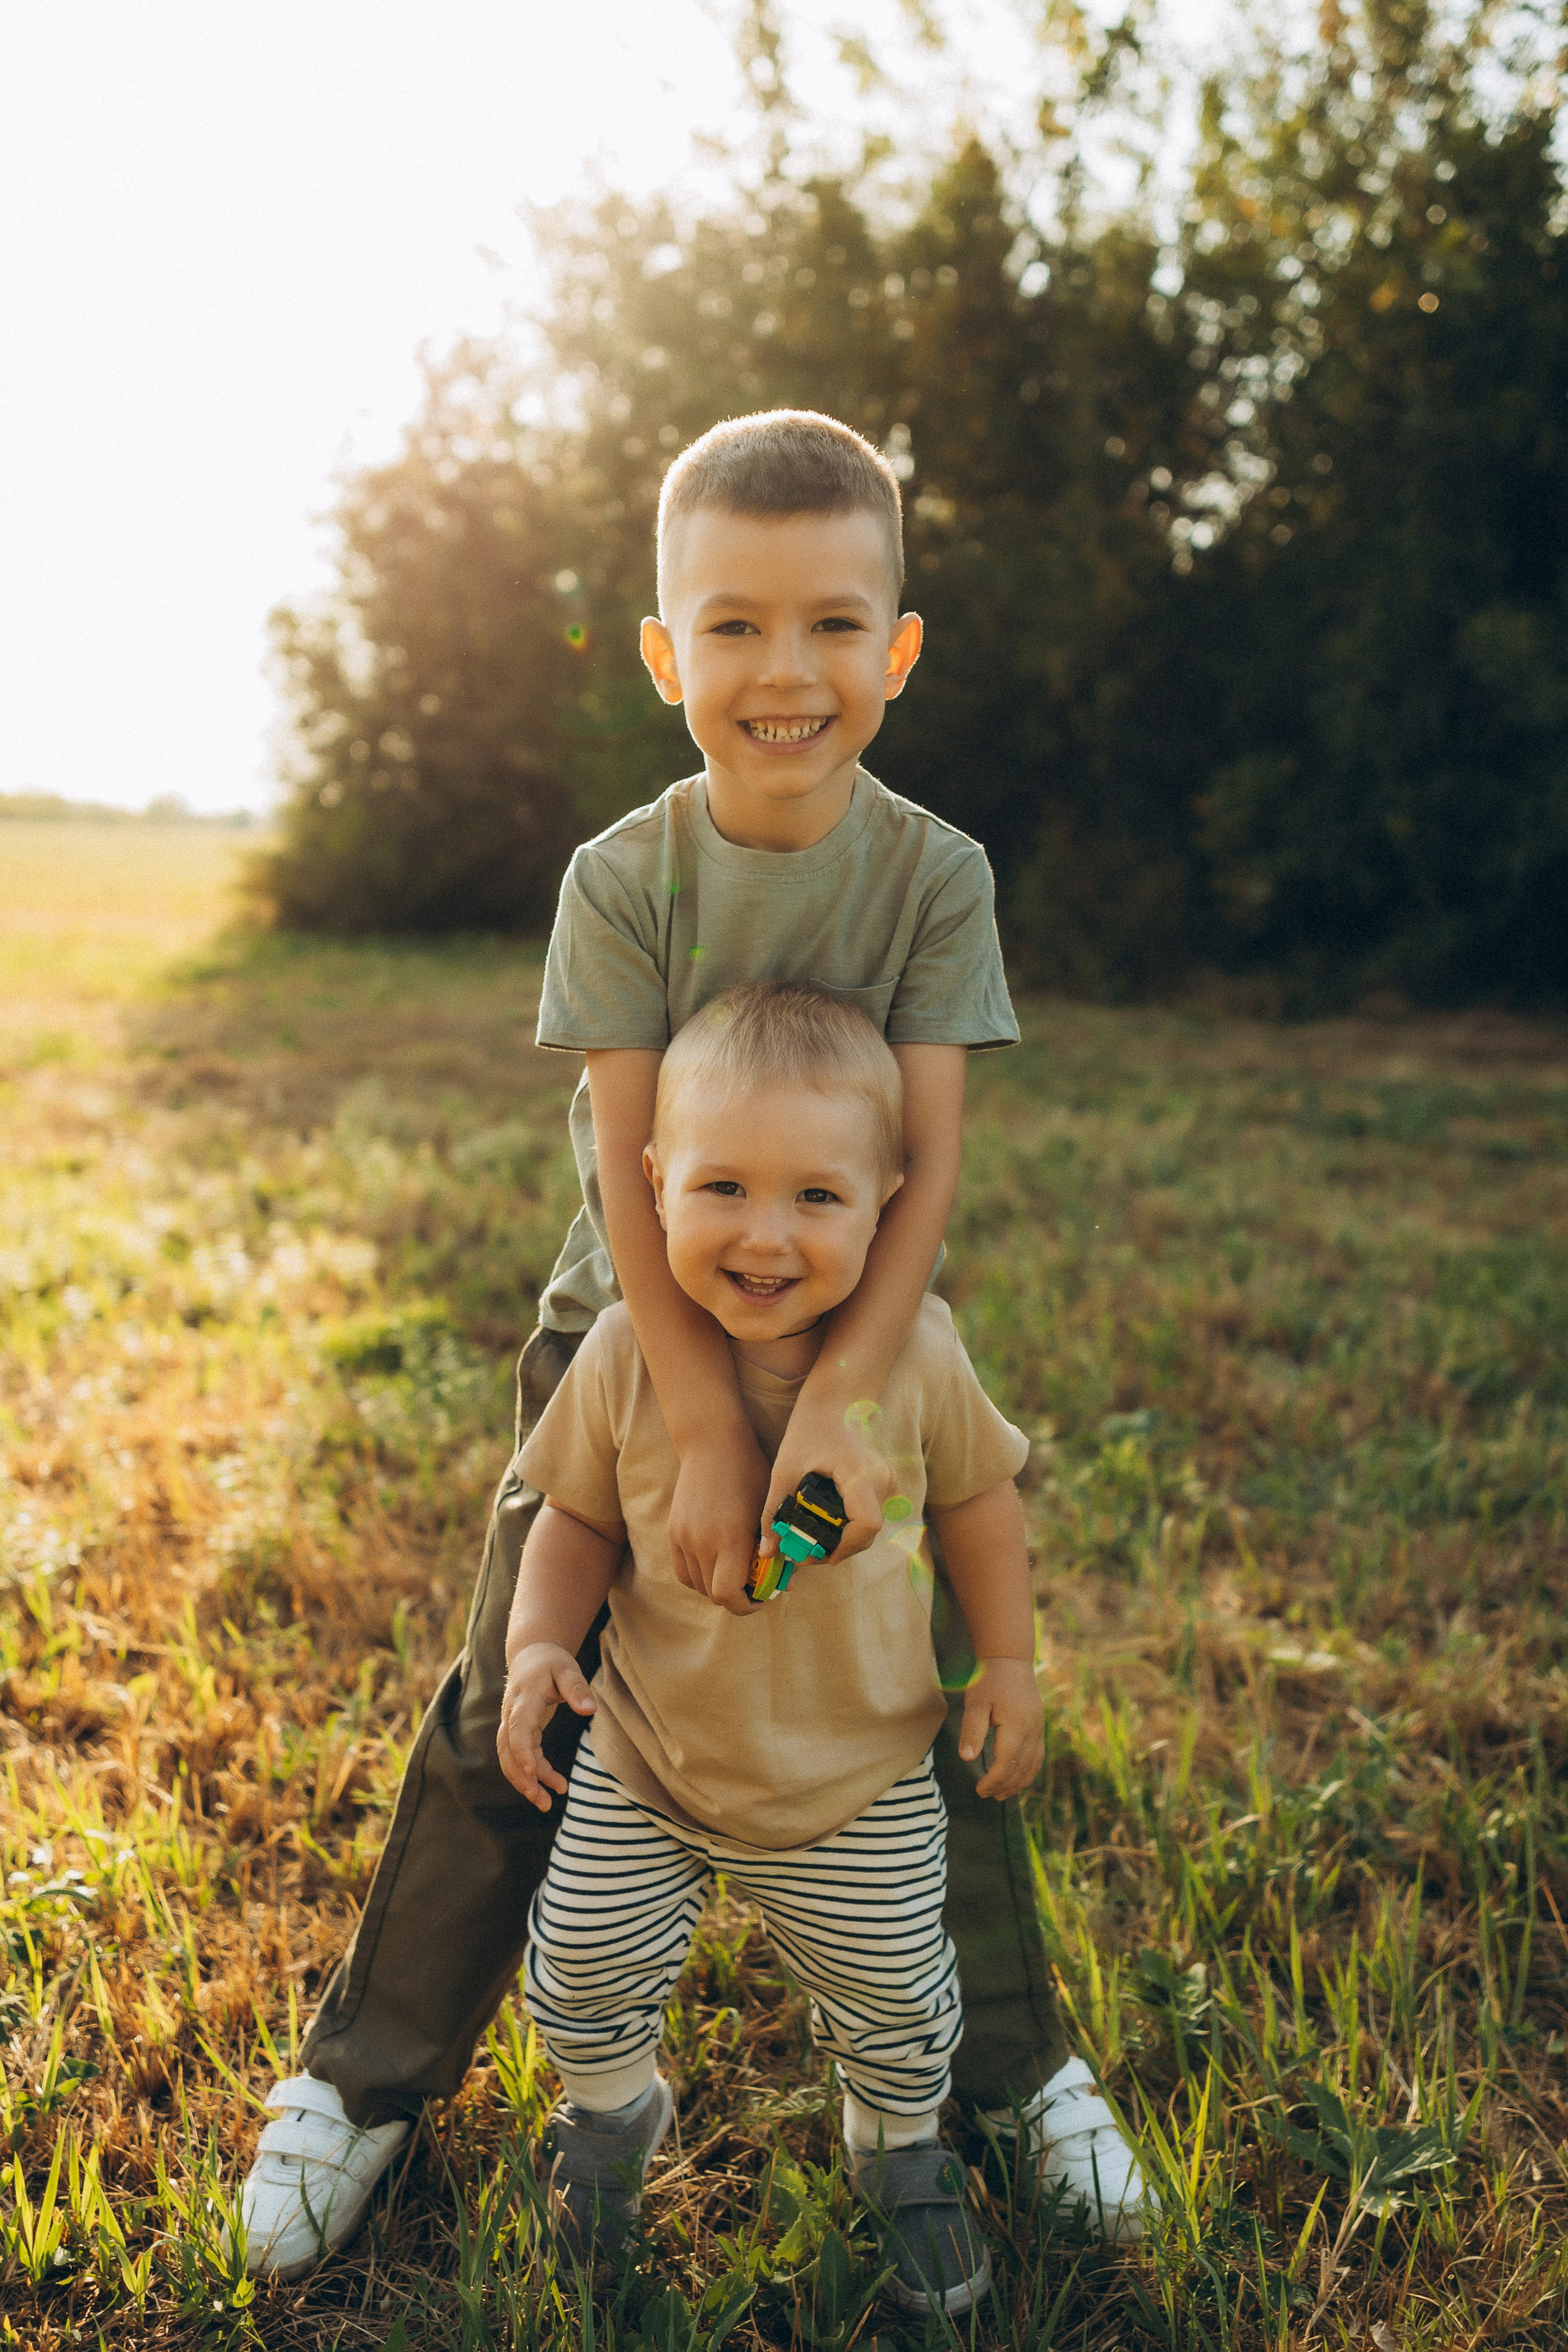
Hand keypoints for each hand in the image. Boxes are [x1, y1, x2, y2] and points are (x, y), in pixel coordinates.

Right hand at [497, 1644, 594, 1810]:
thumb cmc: (551, 1662)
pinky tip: (551, 1785)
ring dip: (524, 1782)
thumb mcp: (567, 1668)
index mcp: (524, 1698)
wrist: (530, 1656)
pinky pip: (519, 1757)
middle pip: (508, 1750)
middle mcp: (512, 1714)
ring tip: (546, 1804)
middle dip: (522, 1777)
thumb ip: (577, 1688)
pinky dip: (532, 1774)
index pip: (518, 1727)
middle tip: (542, 1800)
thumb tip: (590, 1710)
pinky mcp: (518, 1732)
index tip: (534, 1770)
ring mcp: (511, 1724)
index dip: (523, 1750)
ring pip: (509, 1759)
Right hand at [668, 1433, 769, 1616]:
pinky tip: (715, 1565)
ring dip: (716, 1587)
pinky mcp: (673, 1531)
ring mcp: (683, 1537)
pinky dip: (699, 1576)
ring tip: (735, 1574)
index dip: (746, 1606)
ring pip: (696, 1585)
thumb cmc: (749, 1472)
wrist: (711, 1443)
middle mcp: (702, 1542)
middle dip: (736, 1597)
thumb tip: (786, 1584)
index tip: (761, 1598)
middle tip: (754, 1587)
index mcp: (729, 1539)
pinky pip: (682, 1570)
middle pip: (712, 1594)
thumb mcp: (769, 1509)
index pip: (728, 1595)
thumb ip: (775, 1548)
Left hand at [761, 1397, 891, 1569]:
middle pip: (867, 1534)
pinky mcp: (885, 1485)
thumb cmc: (810, 1428)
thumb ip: (774, 1512)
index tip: (812, 1555)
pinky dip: (848, 1527)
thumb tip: (766, 1552)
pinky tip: (824, 1524)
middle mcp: (883, 1481)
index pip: (865, 1525)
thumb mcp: (785, 1470)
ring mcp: (888, 1483)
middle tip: (804, 1552)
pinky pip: (869, 1517)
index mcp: (861, 1474)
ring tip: (810, 1538)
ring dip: (842, 1540)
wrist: (835, 1401)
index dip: (842, 1548)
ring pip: (869, 1529)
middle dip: (837, 1550)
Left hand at [958, 1658, 1044, 1799]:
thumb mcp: (975, 1703)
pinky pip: (1037, 1756)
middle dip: (1004, 1785)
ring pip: (1032, 1764)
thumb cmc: (989, 1681)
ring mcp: (1038, 1729)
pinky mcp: (1038, 1726)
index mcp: (1016, 1726)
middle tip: (986, 1795)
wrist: (1010, 1660)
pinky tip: (1017, 1777)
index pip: (1006, 1762)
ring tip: (1001, 1795)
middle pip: (1020, 1767)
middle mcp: (1032, 1730)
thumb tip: (967, 1758)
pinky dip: (1028, 1771)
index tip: (979, 1790)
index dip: (993, 1780)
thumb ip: (972, 1730)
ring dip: (1018, 1782)